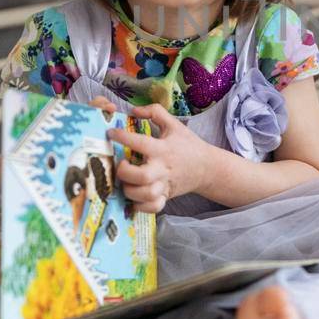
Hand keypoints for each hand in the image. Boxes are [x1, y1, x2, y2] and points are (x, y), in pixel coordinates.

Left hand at [104, 102, 218, 212]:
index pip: (140, 143)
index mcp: (163, 149)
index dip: (123, 137)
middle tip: (120, 164)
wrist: (206, 167)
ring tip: (125, 181)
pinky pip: (152, 208)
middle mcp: (162, 169)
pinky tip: (134, 198)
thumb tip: (134, 110)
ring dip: (130, 190)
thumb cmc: (188, 144)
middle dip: (125, 172)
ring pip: (145, 195)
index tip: (111, 133)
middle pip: (142, 177)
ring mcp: (164, 185)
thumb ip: (155, 112)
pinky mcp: (165, 197)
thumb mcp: (174, 124)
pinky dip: (140, 206)